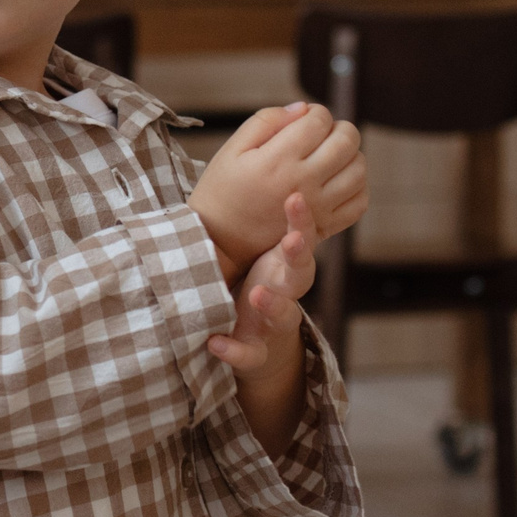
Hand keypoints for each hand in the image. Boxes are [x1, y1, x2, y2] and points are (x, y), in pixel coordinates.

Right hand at [188, 102, 366, 280]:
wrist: (220, 238)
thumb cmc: (223, 189)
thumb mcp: (233, 149)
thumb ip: (266, 121)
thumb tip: (304, 109)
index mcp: (277, 161)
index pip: (319, 122)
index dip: (317, 113)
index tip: (306, 118)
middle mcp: (302, 182)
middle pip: (346, 142)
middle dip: (341, 128)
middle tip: (325, 132)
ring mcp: (318, 207)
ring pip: (358, 169)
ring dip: (351, 155)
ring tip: (332, 155)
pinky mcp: (325, 226)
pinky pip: (359, 202)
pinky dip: (357, 185)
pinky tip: (339, 179)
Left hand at [209, 192, 316, 377]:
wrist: (261, 337)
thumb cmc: (264, 282)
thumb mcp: (269, 252)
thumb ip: (273, 223)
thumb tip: (265, 162)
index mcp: (288, 266)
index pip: (301, 239)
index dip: (302, 220)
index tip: (295, 196)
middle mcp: (287, 291)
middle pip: (301, 274)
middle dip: (297, 255)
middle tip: (291, 239)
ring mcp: (274, 322)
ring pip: (285, 316)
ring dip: (273, 304)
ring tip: (257, 293)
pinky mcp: (256, 350)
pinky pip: (249, 354)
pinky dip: (234, 351)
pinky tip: (215, 344)